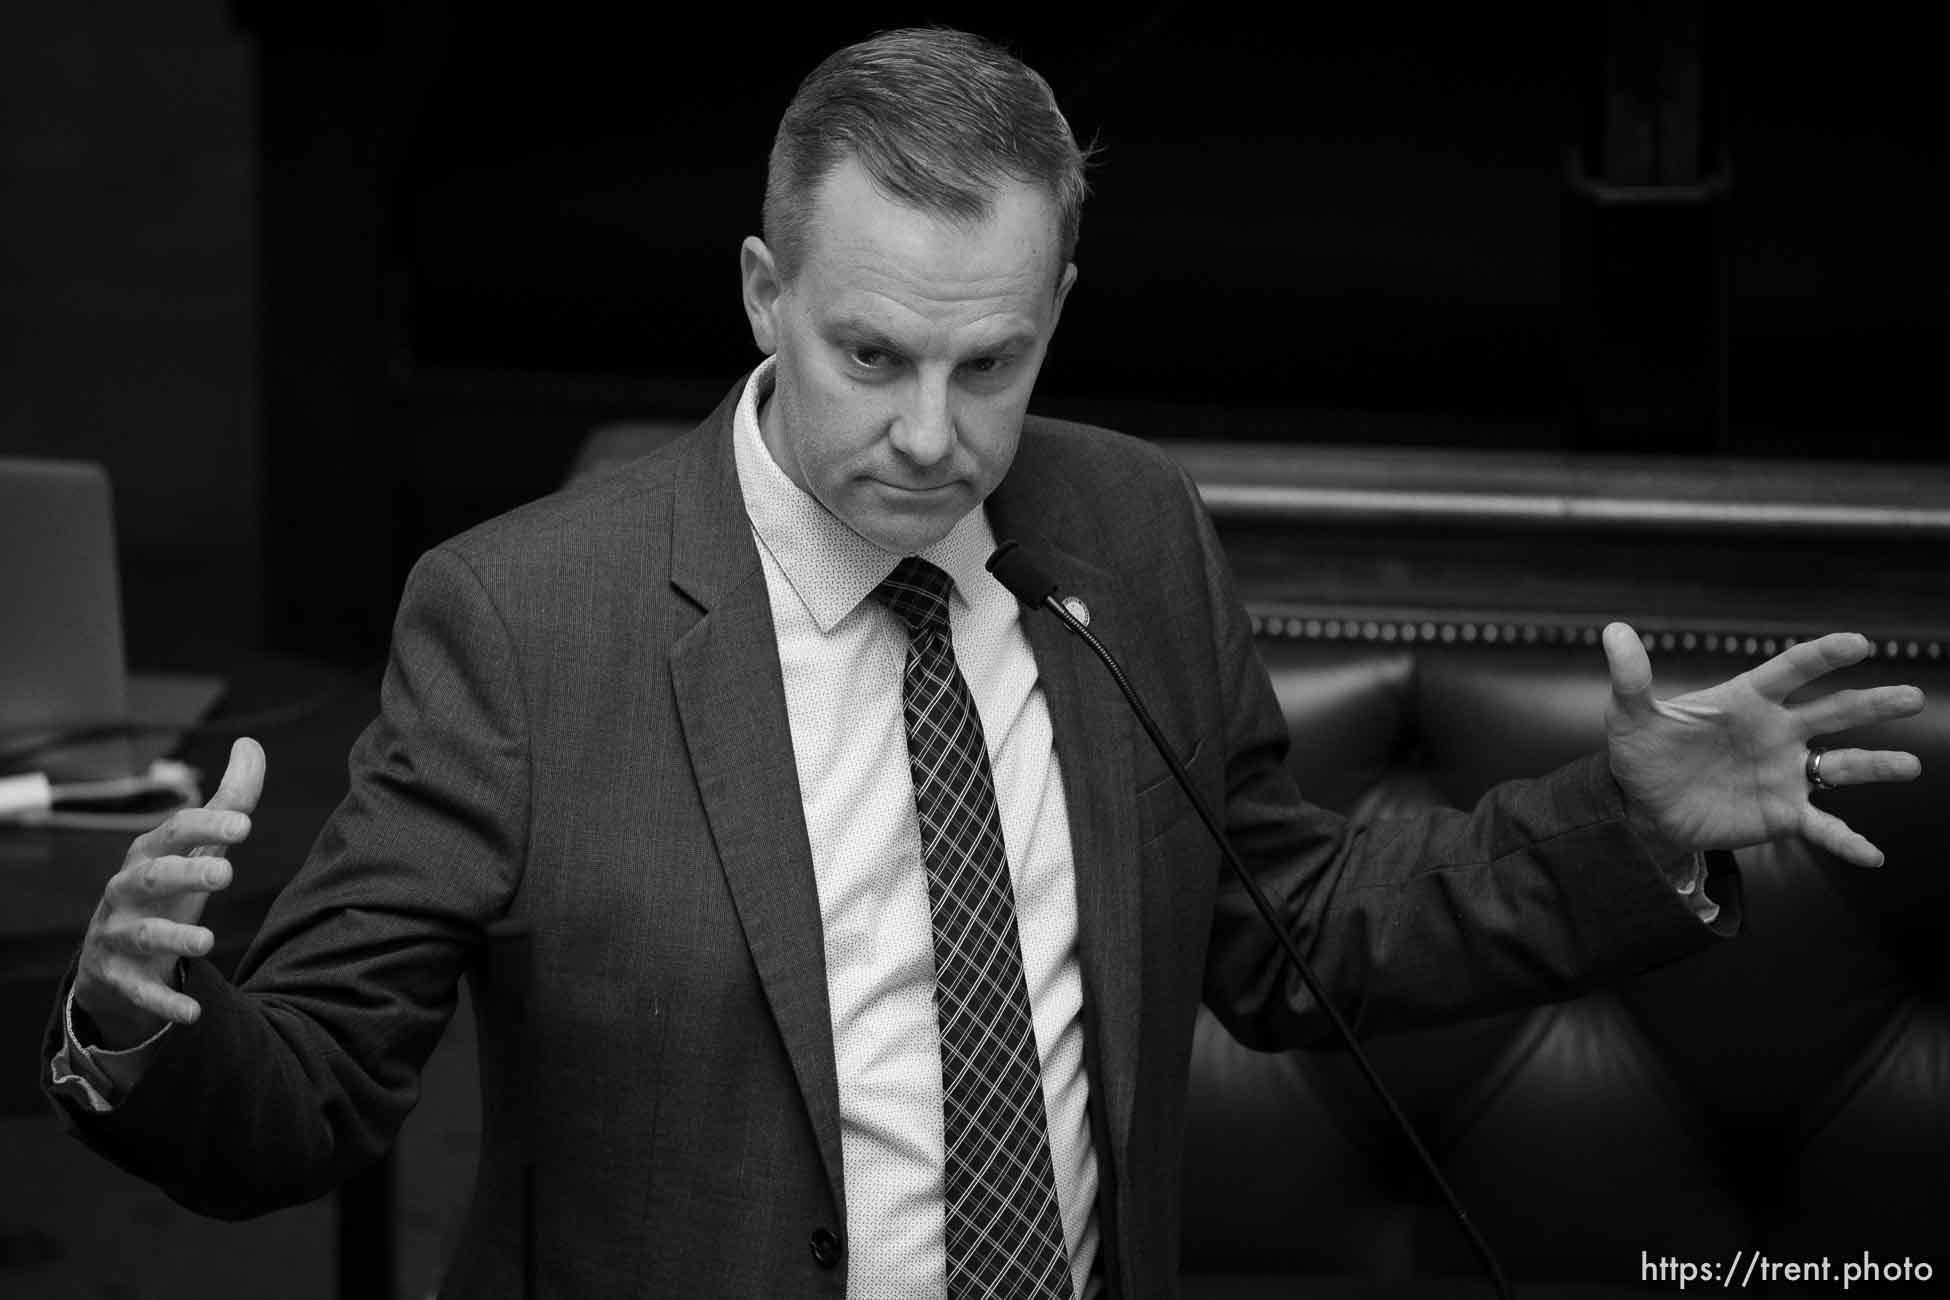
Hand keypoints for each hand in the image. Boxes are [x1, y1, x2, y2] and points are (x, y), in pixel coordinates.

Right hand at [73, 738, 264, 1046]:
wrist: (116, 954)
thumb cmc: (165, 890)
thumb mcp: (195, 847)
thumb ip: (228, 801)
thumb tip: (251, 746)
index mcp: (148, 855)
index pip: (173, 833)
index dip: (206, 826)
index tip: (244, 825)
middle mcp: (127, 891)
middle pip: (151, 877)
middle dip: (185, 873)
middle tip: (225, 872)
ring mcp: (118, 934)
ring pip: (141, 934)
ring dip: (172, 939)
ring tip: (207, 944)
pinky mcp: (117, 976)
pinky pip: (138, 989)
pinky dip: (162, 1001)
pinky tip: (193, 1012)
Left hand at [1602, 626, 1923, 866]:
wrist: (1643, 805)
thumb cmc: (1644, 751)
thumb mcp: (1630, 715)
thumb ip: (1631, 676)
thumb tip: (1613, 631)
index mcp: (1747, 701)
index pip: (1790, 672)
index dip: (1822, 657)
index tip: (1857, 643)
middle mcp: (1777, 733)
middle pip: (1833, 713)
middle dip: (1871, 704)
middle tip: (1912, 697)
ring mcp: (1785, 774)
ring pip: (1841, 766)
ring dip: (1876, 765)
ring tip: (1910, 766)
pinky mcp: (1782, 814)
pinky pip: (1822, 827)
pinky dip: (1846, 841)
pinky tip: (1873, 857)